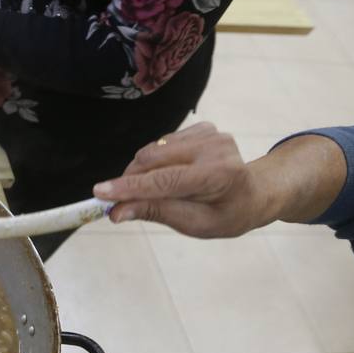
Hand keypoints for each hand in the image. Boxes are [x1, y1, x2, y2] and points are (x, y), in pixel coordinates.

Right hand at [93, 122, 346, 237]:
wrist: (254, 193)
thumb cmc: (227, 215)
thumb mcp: (195, 225)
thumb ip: (157, 212)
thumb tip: (118, 212)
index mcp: (220, 176)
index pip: (166, 181)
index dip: (130, 188)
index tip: (99, 193)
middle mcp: (216, 148)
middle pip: (153, 159)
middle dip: (129, 180)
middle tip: (117, 202)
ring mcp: (210, 133)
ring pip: (153, 149)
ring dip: (140, 171)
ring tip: (149, 191)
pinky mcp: (202, 127)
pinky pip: (162, 142)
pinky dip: (155, 161)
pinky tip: (168, 174)